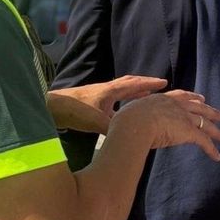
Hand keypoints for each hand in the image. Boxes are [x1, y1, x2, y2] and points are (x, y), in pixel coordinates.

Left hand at [47, 75, 168, 133]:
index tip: (164, 82)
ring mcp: (99, 95)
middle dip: (145, 85)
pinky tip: (122, 109)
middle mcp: (107, 89)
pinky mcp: (92, 102)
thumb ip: (115, 128)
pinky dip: (123, 100)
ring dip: (134, 92)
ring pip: (121, 90)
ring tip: (146, 95)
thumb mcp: (98, 121)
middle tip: (159, 86)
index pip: (134, 84)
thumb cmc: (76, 111)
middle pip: (129, 83)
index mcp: (111, 90)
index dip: (150, 83)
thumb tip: (131, 137)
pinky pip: (114, 98)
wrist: (54, 107)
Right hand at [111, 90, 219, 160]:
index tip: (201, 99)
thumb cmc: (127, 121)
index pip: (181, 96)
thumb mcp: (131, 112)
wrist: (135, 125)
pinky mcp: (188, 131)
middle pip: (198, 107)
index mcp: (161, 99)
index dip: (192, 98)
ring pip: (204, 123)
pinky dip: (212, 149)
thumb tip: (129, 122)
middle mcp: (175, 105)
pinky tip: (217, 156)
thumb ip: (136, 116)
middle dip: (210, 111)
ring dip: (215, 130)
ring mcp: (183, 117)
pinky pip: (204, 141)